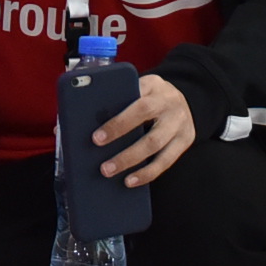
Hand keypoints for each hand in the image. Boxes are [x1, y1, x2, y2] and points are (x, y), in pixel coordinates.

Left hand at [96, 71, 195, 186]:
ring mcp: (180, 122)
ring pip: (156, 145)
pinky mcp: (186, 139)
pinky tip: (131, 181)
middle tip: (102, 163)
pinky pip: (166, 161)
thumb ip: (116, 100)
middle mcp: (169, 102)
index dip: (117, 122)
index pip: (135, 102)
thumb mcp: (135, 87)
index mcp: (153, 85)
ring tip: (111, 172)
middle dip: (123, 145)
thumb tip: (79, 124)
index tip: (96, 138)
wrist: (182, 97)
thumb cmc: (148, 95)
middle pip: (146, 122)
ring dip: (132, 162)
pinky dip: (147, 173)